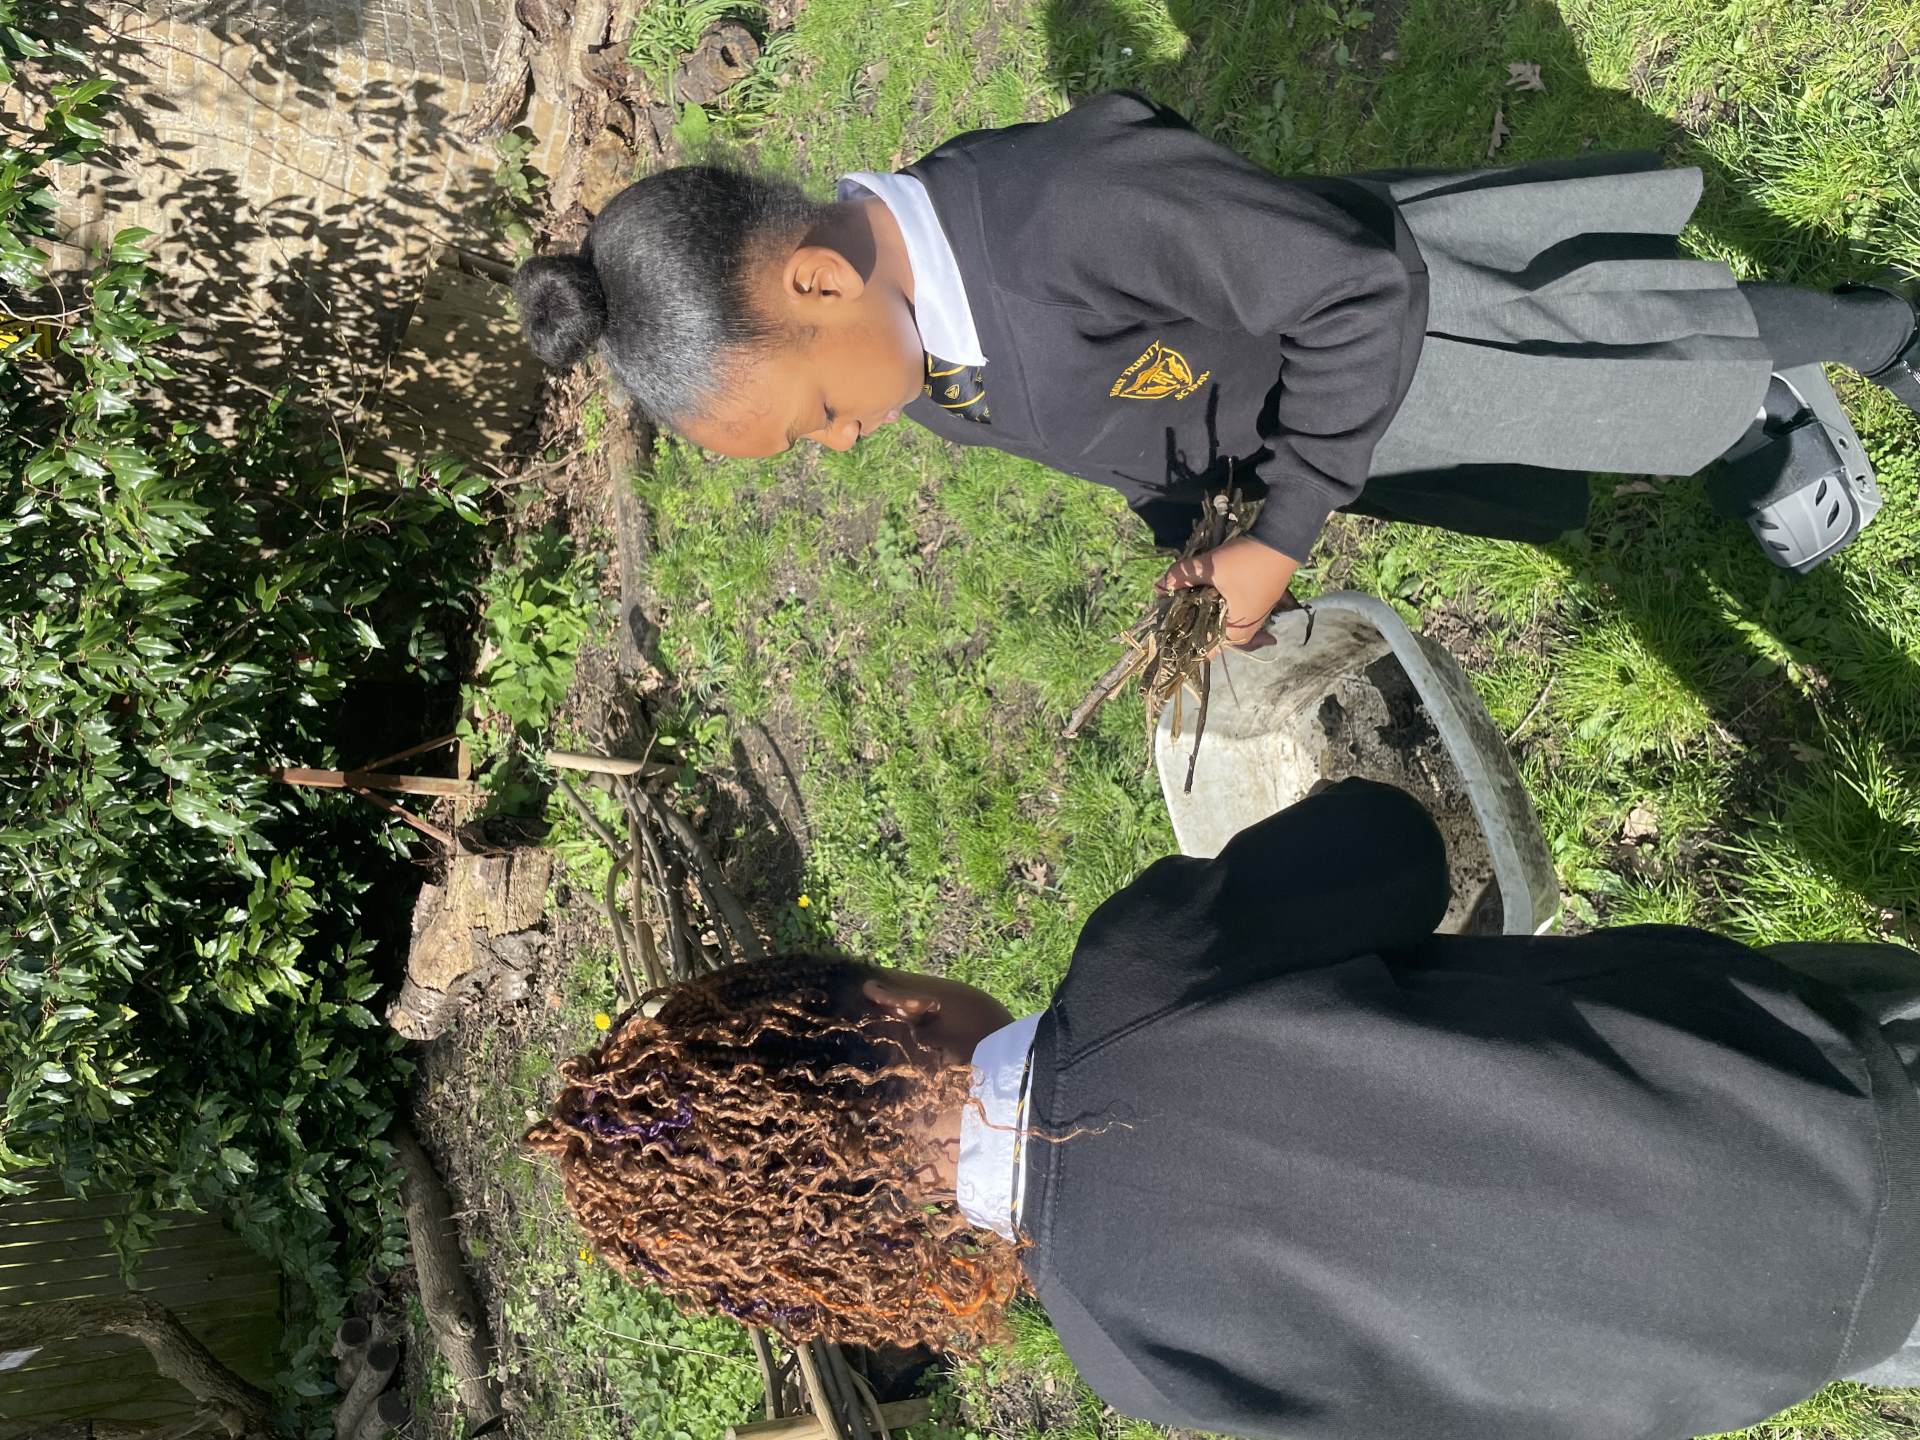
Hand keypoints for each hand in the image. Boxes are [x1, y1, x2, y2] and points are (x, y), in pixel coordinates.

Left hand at [1158, 535, 1300, 651]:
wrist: (1282, 540)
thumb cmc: (1247, 562)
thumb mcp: (1211, 568)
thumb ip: (1182, 577)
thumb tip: (1159, 586)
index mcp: (1234, 634)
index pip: (1201, 648)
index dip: (1181, 636)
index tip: (1166, 620)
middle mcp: (1244, 632)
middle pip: (1208, 631)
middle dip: (1189, 616)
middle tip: (1172, 600)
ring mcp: (1252, 617)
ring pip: (1217, 617)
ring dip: (1201, 605)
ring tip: (1185, 590)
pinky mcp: (1255, 602)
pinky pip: (1228, 607)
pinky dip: (1215, 599)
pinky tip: (1204, 585)